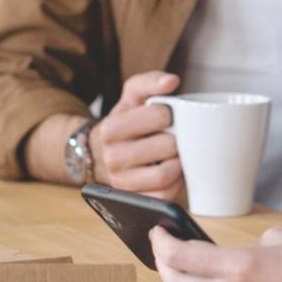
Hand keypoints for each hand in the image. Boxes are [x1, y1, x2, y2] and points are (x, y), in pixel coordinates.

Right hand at [91, 71, 182, 200]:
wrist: (103, 154)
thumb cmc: (126, 123)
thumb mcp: (132, 97)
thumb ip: (149, 82)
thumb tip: (171, 81)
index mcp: (111, 128)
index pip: (158, 117)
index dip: (171, 115)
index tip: (169, 116)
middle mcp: (112, 157)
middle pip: (166, 146)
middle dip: (178, 139)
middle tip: (177, 136)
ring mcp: (122, 182)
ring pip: (165, 175)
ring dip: (178, 163)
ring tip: (176, 154)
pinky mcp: (134, 201)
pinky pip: (164, 197)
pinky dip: (175, 185)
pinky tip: (173, 172)